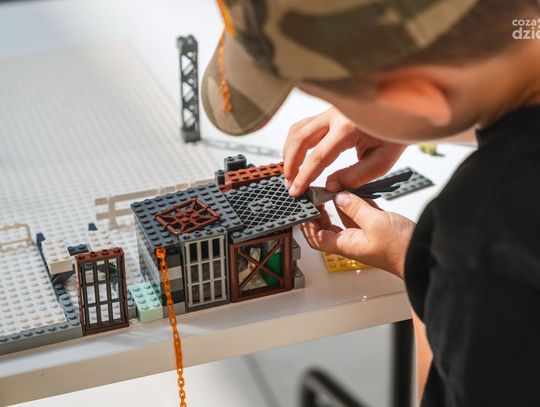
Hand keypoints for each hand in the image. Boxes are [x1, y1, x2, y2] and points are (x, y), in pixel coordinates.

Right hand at [283, 107, 405, 196]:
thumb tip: (330, 186)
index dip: (304, 177)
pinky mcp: (328, 112)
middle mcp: (334, 115)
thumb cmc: (395, 134)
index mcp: (348, 127)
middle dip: (290, 165)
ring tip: (291, 174)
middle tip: (290, 185)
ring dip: (289, 153)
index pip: (318, 156)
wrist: (404, 111)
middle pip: (300, 140)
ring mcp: (329, 110)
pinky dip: (295, 142)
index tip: (297, 191)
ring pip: (297, 130)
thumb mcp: (381, 161)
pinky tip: (296, 157)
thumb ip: (354, 176)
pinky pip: (303, 125)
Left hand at [301, 192, 414, 278]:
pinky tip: (355, 191)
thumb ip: (355, 207)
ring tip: (334, 189)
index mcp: (346, 245)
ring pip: (344, 218)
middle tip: (317, 196)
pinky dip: (357, 203)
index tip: (304, 209)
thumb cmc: (400, 249)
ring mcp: (365, 235)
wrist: (422, 255)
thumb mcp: (374, 222)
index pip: (316, 237)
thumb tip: (340, 197)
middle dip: (320, 212)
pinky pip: (361, 214)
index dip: (307, 225)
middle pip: (327, 227)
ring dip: (339, 204)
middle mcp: (353, 241)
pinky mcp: (378, 228)